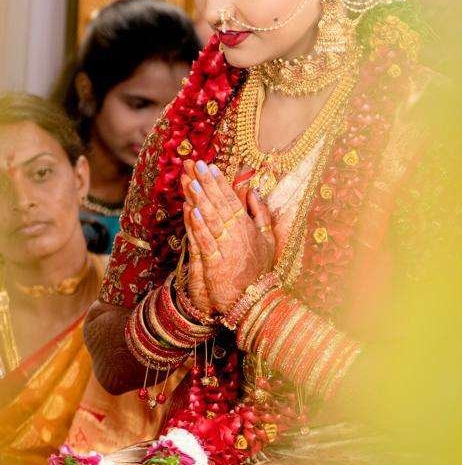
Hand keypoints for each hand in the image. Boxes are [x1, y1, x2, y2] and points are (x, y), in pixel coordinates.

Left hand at [182, 160, 274, 314]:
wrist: (256, 300)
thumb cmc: (260, 270)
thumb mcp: (268, 239)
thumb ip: (261, 214)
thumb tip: (253, 191)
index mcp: (247, 227)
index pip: (231, 199)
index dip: (219, 182)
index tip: (210, 166)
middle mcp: (236, 234)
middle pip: (219, 204)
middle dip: (206, 183)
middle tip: (194, 164)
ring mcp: (226, 248)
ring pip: (211, 219)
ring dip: (200, 199)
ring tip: (190, 181)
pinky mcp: (215, 264)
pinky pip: (206, 242)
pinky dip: (199, 227)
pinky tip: (192, 212)